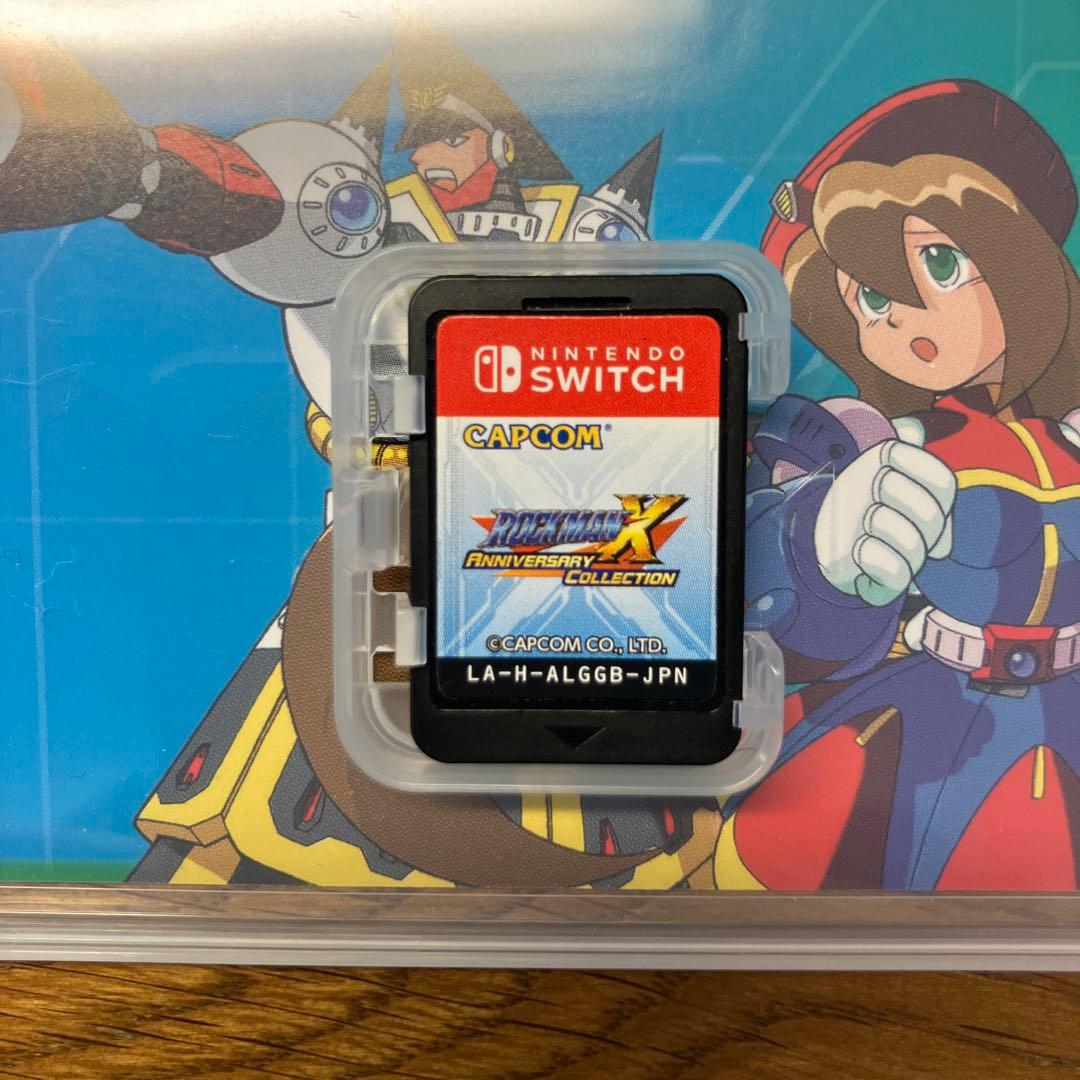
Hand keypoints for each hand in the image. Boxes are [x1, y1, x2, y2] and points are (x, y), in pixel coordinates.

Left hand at [814, 420, 955, 605]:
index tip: (885, 457)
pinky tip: (859, 548)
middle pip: (932, 515)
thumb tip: (913, 430)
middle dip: (894, 492)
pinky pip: (897, 575)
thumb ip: (896, 446)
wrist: (820, 533)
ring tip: (864, 521)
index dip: (915, 465)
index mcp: (931, 502)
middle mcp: (927, 535)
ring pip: (916, 545)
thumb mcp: (870, 464)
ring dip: (880, 522)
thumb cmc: (854, 497)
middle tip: (873, 488)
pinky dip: (873, 556)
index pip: (944, 484)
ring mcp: (908, 562)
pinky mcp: (885, 587)